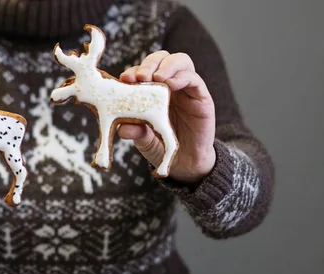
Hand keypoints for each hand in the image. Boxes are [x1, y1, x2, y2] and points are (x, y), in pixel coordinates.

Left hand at [118, 51, 216, 183]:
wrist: (186, 163)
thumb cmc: (163, 147)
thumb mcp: (145, 141)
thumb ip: (136, 133)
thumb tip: (122, 128)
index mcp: (152, 91)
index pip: (143, 71)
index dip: (133, 71)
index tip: (125, 79)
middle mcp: (169, 85)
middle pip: (162, 59)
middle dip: (150, 63)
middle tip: (141, 76)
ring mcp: (186, 89)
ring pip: (180, 62)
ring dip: (167, 65)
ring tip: (156, 77)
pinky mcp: (201, 97)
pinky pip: (194, 79)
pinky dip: (182, 77)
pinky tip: (171, 84)